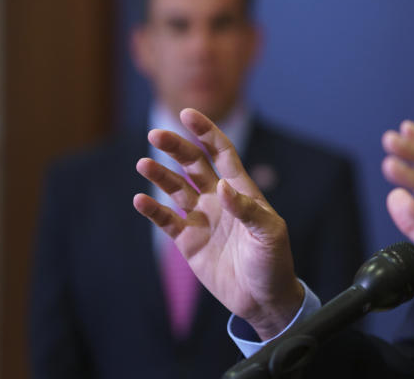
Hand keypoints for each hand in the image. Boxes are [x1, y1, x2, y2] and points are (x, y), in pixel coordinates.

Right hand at [132, 108, 303, 338]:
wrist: (263, 299)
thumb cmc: (273, 262)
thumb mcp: (269, 234)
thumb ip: (247, 210)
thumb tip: (222, 188)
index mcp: (241, 191)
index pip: (221, 153)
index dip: (206, 133)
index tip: (189, 114)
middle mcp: (218, 199)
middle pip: (193, 165)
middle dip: (176, 148)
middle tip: (155, 134)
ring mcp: (202, 218)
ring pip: (176, 189)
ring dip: (160, 175)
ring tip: (143, 163)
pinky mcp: (189, 241)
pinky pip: (167, 220)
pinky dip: (153, 209)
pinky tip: (140, 198)